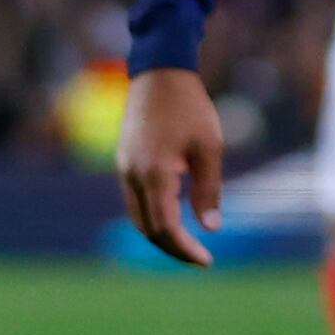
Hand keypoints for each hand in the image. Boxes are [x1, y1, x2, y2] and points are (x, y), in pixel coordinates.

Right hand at [114, 64, 226, 266]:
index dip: (185, 249)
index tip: (207, 260)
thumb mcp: (209, 148)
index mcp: (154, 173)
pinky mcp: (124, 163)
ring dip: (161, 236)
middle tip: (200, 258)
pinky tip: (173, 219)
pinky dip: (152, 218)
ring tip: (188, 244)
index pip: (165, 228)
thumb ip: (208, 191)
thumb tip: (210, 228)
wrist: (160, 73)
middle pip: (147, 230)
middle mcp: (132, 175)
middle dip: (173, 249)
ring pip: (138, 218)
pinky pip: (135, 202)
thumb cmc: (190, 108)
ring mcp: (124, 169)